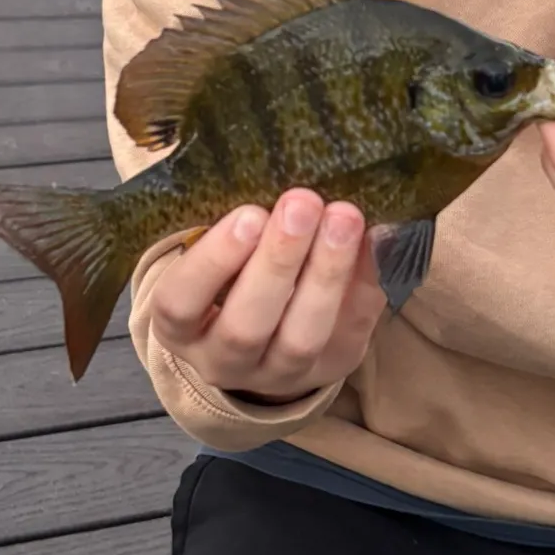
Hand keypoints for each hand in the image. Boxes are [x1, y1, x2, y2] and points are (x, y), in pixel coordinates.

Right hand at [148, 189, 385, 404]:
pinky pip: (351, 331)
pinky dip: (365, 282)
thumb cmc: (231, 270)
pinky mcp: (331, 367)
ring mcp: (278, 373)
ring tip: (344, 217)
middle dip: (278, 261)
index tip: (249, 214)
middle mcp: (222, 360)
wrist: (266, 333)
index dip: (213, 262)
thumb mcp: (214, 249)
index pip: (181, 303)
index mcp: (180, 326)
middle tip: (303, 202)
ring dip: (327, 273)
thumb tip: (279, 181)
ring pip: (301, 338)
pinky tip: (374, 237)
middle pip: (246, 327)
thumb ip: (235, 224)